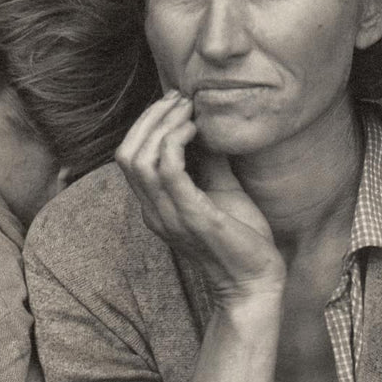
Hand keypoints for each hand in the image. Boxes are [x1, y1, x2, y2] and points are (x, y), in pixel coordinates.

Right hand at [115, 90, 284, 300]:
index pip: (128, 157)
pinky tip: (196, 130)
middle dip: (150, 118)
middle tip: (179, 99)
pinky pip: (168, 171)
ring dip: (162, 125)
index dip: (146, 124)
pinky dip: (176, 142)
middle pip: (126, 153)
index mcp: (155, 206)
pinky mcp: (192, 217)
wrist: (255, 282)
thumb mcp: (221, 190)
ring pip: (140, 159)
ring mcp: (169, 216)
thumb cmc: (241, 238)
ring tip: (188, 110)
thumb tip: (207, 124)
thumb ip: (208, 160)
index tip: (175, 103)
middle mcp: (153, 212)